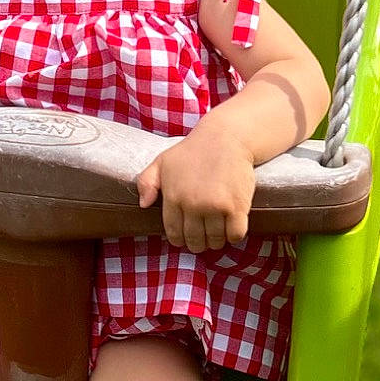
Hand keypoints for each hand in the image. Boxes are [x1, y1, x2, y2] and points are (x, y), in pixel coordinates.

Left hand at [136, 121, 255, 252]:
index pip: (174, 233)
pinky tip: (233, 225)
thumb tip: (143, 205)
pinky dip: (234, 235)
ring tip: (218, 232)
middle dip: (199, 243)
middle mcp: (193, 205)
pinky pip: (235, 235)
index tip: (187, 237)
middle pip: (195, 241)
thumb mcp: (162, 161)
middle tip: (204, 238)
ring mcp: (215, 207)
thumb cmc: (194, 150)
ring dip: (217, 240)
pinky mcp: (236, 207)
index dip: (181, 239)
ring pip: (216, 240)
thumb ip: (146, 182)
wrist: (227, 137)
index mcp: (173, 197)